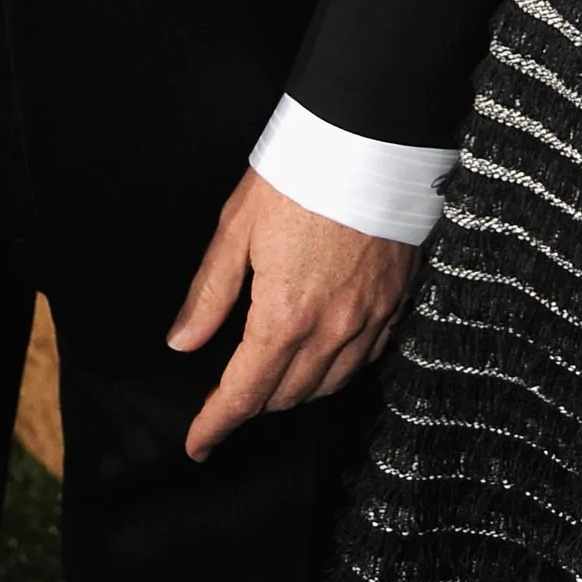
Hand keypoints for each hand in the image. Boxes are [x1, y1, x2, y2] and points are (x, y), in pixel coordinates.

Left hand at [168, 168, 415, 462]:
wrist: (371, 136)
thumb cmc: (299, 172)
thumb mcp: (237, 227)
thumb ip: (211, 292)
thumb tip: (182, 342)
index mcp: (285, 315)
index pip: (245, 395)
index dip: (216, 425)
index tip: (198, 444)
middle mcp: (332, 329)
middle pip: (288, 397)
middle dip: (253, 404)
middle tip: (228, 394)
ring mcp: (372, 317)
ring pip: (330, 385)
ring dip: (296, 390)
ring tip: (272, 375)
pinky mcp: (398, 299)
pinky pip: (367, 357)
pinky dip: (340, 368)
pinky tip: (325, 351)